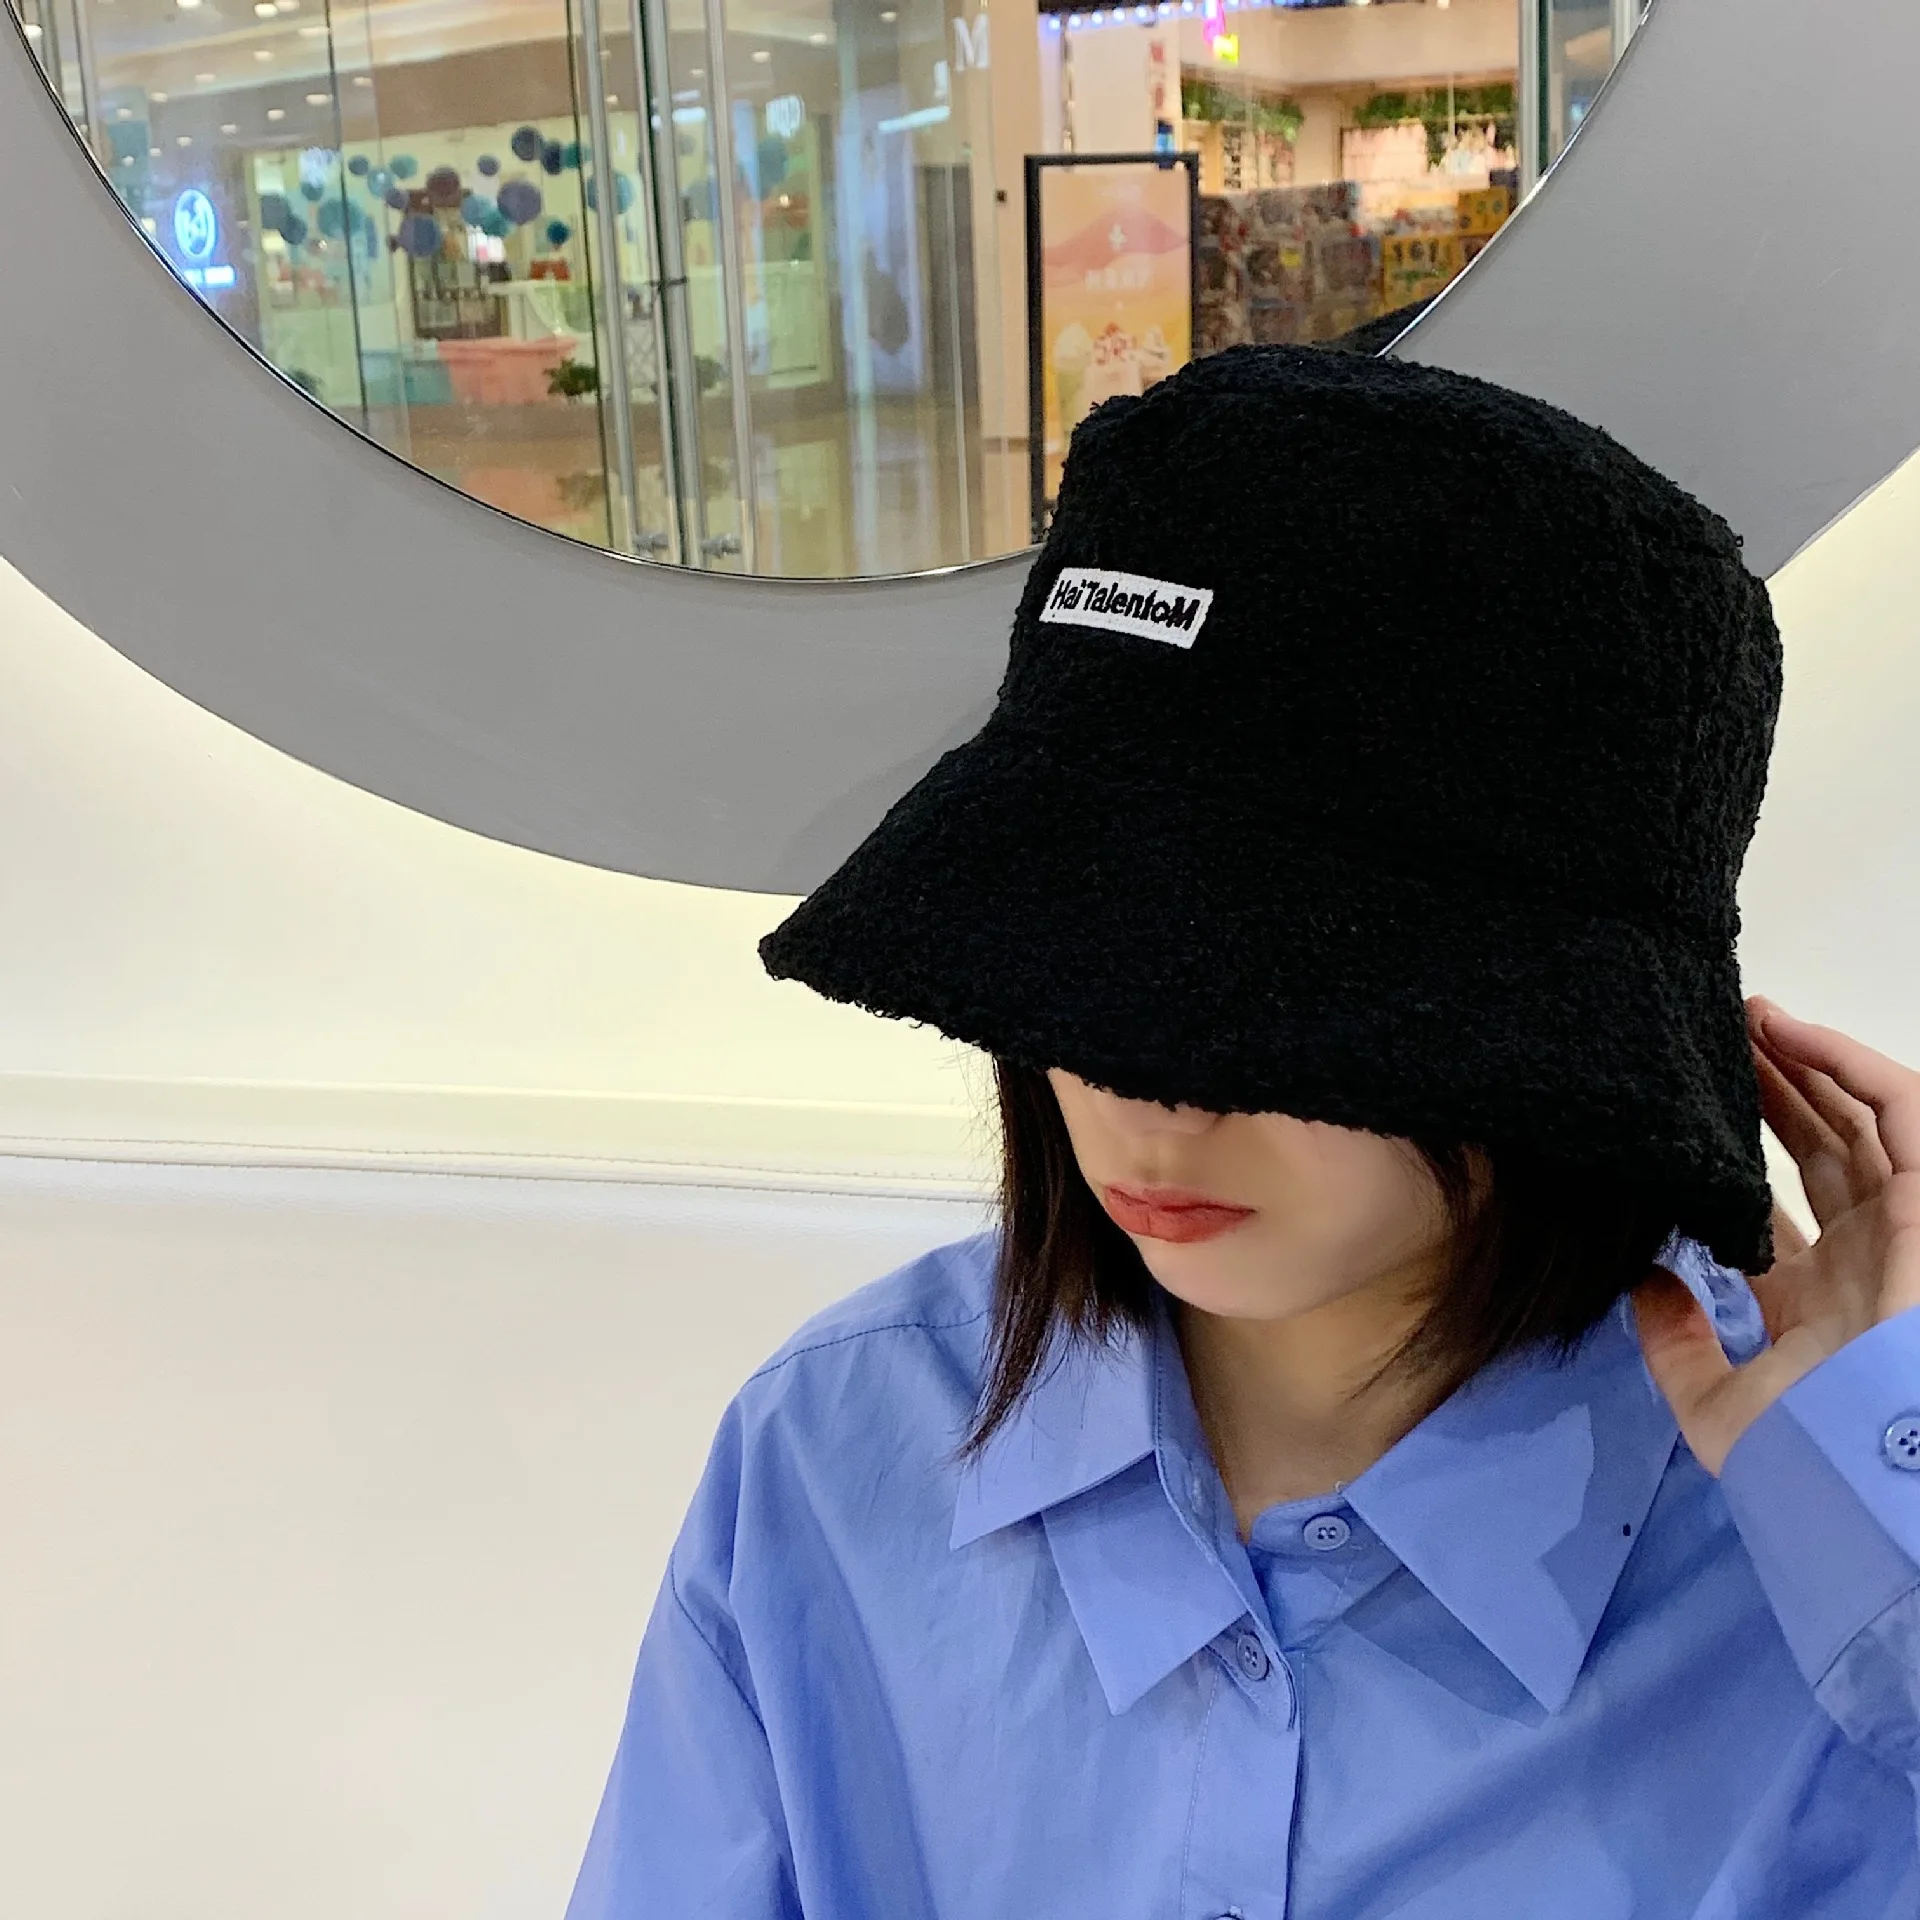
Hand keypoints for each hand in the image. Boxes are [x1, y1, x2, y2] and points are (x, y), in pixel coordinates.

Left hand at [1633, 999, 1919, 1475]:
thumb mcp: (1717, 1405)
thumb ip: (1674, 1347)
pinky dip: (1855, 1065)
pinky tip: (1796, 1032)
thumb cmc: (1807, 1446)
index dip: (1730, 1160)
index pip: (1770, 1215)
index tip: (1681, 1115)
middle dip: (1766, 1091)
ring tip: (1747, 1015)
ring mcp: (1901, 1226)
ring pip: (1855, 1120)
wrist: (1872, 1462)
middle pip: (1814, 1151)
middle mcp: (1863, 1256)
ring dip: (1806, 1064)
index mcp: (1816, 1302)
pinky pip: (1903, 1111)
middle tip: (1711, 1040)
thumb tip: (1640, 1285)